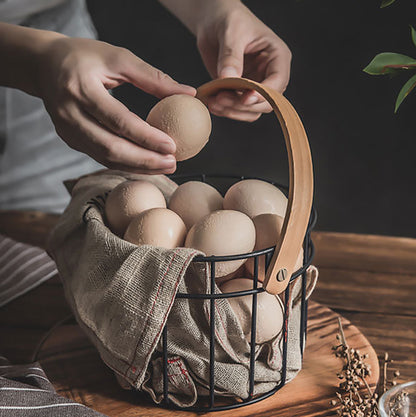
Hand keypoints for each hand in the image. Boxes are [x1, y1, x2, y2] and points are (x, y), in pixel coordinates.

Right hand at [36, 37, 195, 173]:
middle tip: (172, 163)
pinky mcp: (69, 139)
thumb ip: (153, 77)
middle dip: (144, 160)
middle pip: (110, 147)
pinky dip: (124, 163)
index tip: (172, 146)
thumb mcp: (118, 57)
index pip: (118, 120)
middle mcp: (69, 113)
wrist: (44, 65)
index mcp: (80, 88)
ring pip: (105, 157)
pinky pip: (100, 156)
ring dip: (137, 166)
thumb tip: (189, 93)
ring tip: (164, 166)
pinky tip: (145, 163)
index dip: (146, 137)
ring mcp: (66, 130)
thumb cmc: (84, 56)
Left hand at [195, 1, 291, 121]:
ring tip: (214, 102)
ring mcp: (255, 86)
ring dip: (233, 111)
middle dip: (244, 105)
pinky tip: (212, 103)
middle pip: (266, 102)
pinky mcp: (240, 93)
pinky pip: (237, 110)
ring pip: (252, 111)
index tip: (245, 97)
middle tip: (221, 99)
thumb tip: (228, 78)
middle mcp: (269, 75)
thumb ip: (230, 56)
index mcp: (277, 56)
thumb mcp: (231, 32)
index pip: (278, 82)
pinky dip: (226, 110)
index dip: (264, 94)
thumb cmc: (228, 19)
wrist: (213, 22)